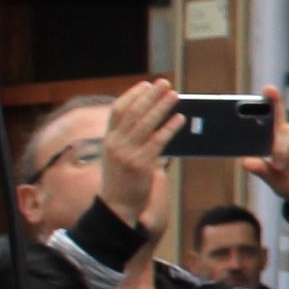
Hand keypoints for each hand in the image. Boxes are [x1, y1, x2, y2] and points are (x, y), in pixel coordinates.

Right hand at [94, 76, 178, 228]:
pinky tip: (180, 118)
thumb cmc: (122, 178)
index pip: (117, 110)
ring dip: (161, 107)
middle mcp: (115, 144)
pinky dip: (169, 127)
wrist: (117, 206)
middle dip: (149, 96)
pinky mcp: (141, 165)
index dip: (132, 95)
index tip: (146, 84)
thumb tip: (153, 117)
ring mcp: (127, 154)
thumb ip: (129, 137)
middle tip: (165, 82)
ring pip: (145, 124)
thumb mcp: (118, 154)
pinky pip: (158, 141)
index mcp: (108, 139)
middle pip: (133, 113)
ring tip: (175, 95)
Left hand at [250, 92, 288, 215]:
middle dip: (273, 144)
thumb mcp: (272, 179)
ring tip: (282, 167)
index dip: (270, 101)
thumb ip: (260, 170)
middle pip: (278, 128)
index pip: (271, 116)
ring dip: (285, 150)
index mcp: (275, 138)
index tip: (268, 89)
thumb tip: (245, 161)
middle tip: (272, 163)